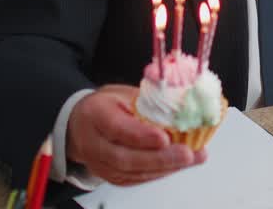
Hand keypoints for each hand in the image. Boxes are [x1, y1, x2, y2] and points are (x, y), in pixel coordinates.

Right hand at [66, 84, 205, 184]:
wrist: (81, 125)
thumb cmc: (106, 106)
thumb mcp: (123, 94)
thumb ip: (147, 102)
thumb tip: (182, 109)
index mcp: (95, 114)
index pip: (116, 128)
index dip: (141, 136)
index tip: (165, 137)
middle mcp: (93, 143)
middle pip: (124, 158)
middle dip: (159, 158)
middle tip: (187, 154)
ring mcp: (100, 164)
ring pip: (132, 173)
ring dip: (165, 167)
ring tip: (192, 158)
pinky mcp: (110, 176)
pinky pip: (136, 178)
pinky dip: (159, 172)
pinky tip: (178, 164)